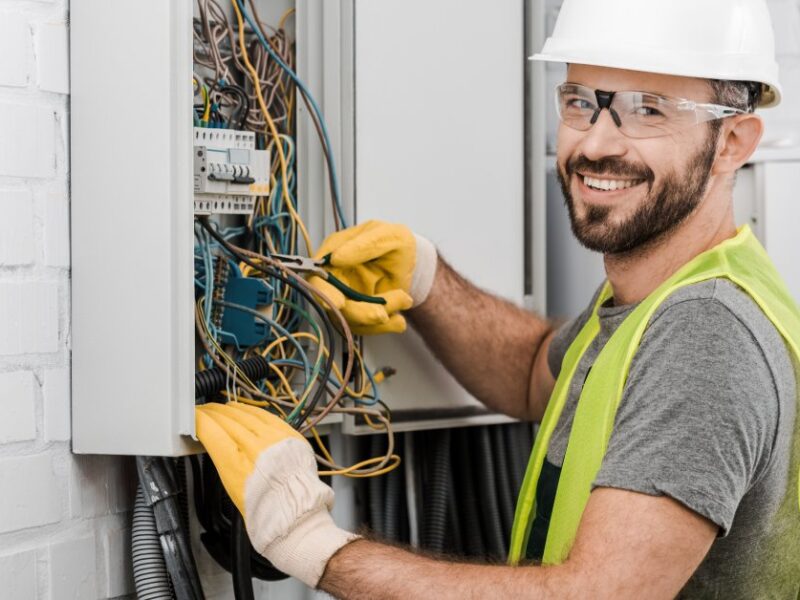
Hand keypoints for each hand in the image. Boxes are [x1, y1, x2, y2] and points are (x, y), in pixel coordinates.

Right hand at [195, 402, 358, 587]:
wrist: (296, 515)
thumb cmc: (264, 510)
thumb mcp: (232, 486)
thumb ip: (224, 459)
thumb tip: (215, 439)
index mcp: (237, 465)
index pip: (212, 432)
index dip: (201, 422)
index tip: (194, 418)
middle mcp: (257, 449)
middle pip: (229, 420)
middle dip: (214, 414)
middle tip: (205, 412)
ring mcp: (276, 440)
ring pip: (248, 414)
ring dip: (232, 410)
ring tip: (222, 409)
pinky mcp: (290, 437)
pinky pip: (267, 417)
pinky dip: (253, 412)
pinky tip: (245, 411)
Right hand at [309, 220, 436, 334]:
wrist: (414, 263)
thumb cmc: (397, 243)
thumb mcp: (388, 236)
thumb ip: (364, 245)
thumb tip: (336, 257)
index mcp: (334, 253)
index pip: (317, 277)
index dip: (324, 292)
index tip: (340, 303)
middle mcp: (335, 278)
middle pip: (333, 305)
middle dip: (358, 313)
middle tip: (381, 314)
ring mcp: (346, 297)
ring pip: (352, 320)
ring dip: (380, 316)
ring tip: (404, 299)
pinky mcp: (358, 313)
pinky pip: (366, 328)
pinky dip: (385, 326)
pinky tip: (399, 319)